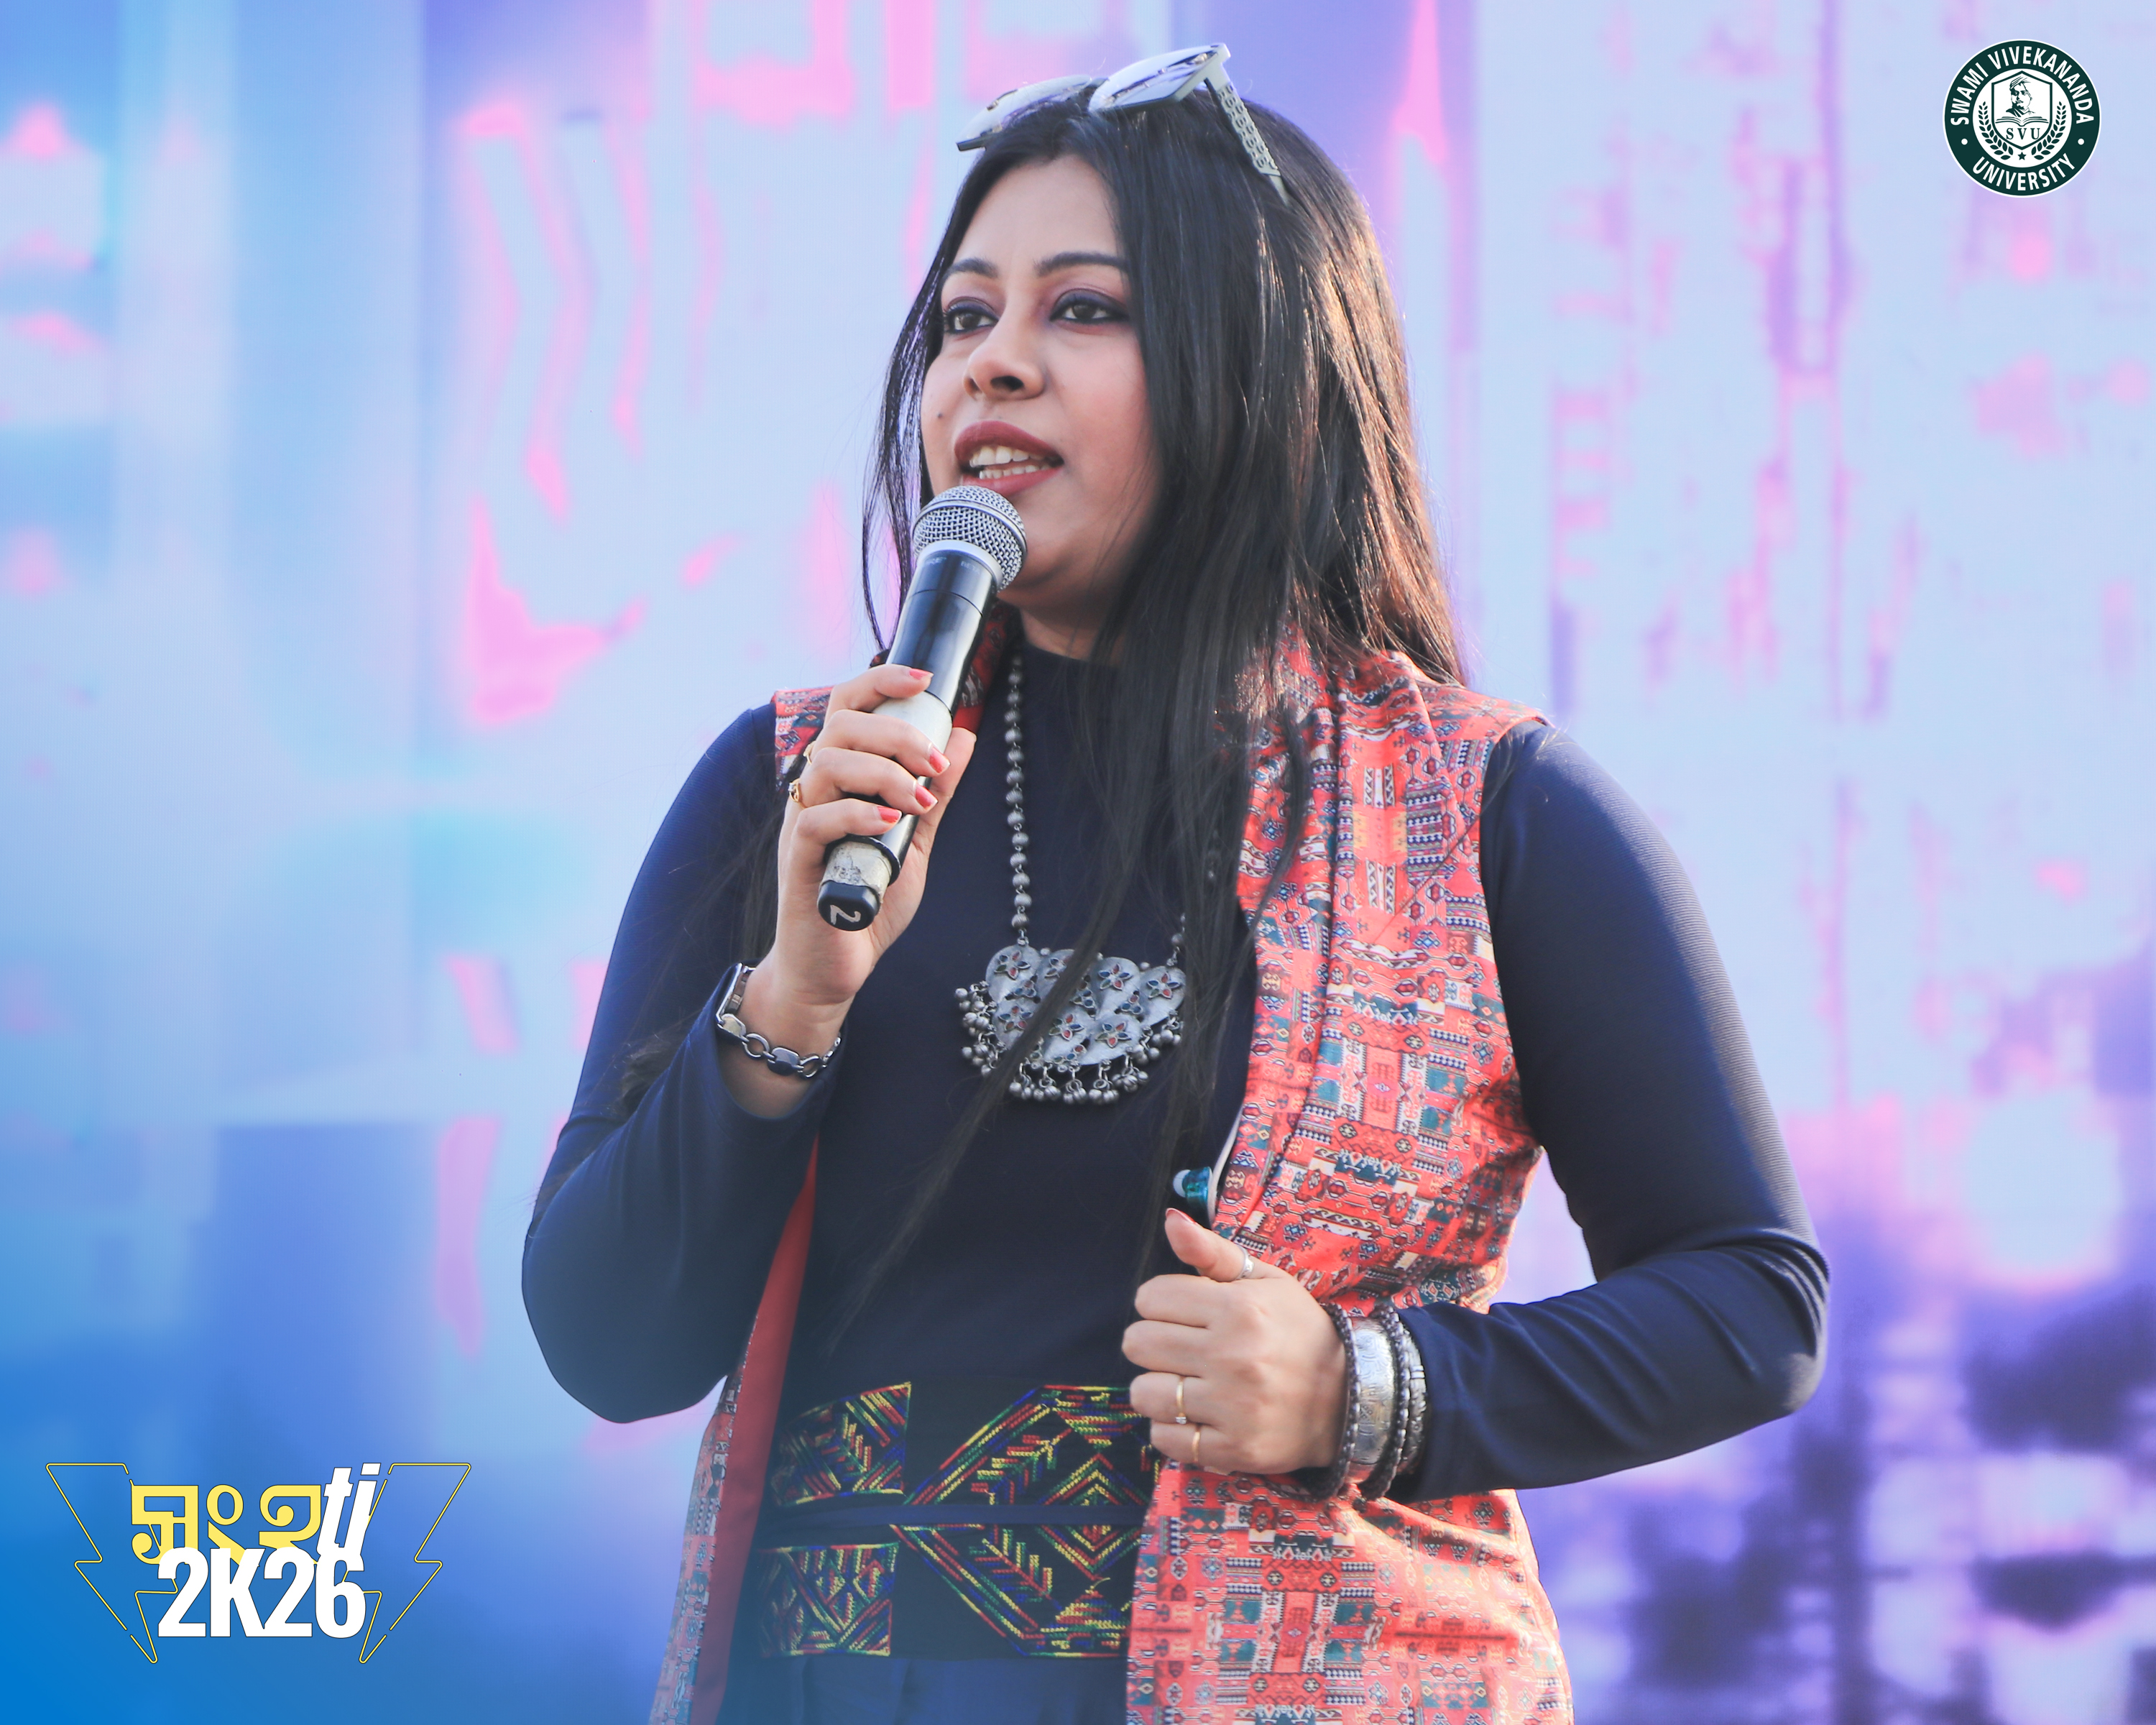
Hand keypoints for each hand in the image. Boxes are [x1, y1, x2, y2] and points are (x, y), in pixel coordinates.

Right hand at [722, 661, 977, 1115]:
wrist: (837, 967)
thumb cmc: (868, 901)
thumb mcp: (914, 841)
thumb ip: (935, 793)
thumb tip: (964, 740)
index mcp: (840, 777)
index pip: (847, 706)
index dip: (881, 681)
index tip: (924, 680)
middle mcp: (814, 791)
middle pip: (840, 724)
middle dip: (896, 732)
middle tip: (936, 765)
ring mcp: (802, 824)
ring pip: (828, 763)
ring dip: (883, 773)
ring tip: (919, 802)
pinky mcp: (799, 862)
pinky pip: (815, 819)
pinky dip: (857, 814)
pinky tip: (890, 824)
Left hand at [1124, 1209, 1346, 1475]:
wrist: (1349, 1399)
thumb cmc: (1298, 1332)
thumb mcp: (1266, 1281)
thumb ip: (1213, 1252)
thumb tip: (1171, 1220)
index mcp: (1239, 1308)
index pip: (1151, 1298)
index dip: (1160, 1303)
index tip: (1180, 1312)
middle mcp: (1233, 1357)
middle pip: (1139, 1343)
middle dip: (1153, 1343)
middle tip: (1181, 1349)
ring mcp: (1232, 1407)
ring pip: (1144, 1393)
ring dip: (1158, 1388)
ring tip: (1185, 1383)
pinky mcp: (1232, 1450)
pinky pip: (1166, 1439)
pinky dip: (1172, 1429)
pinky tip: (1196, 1416)